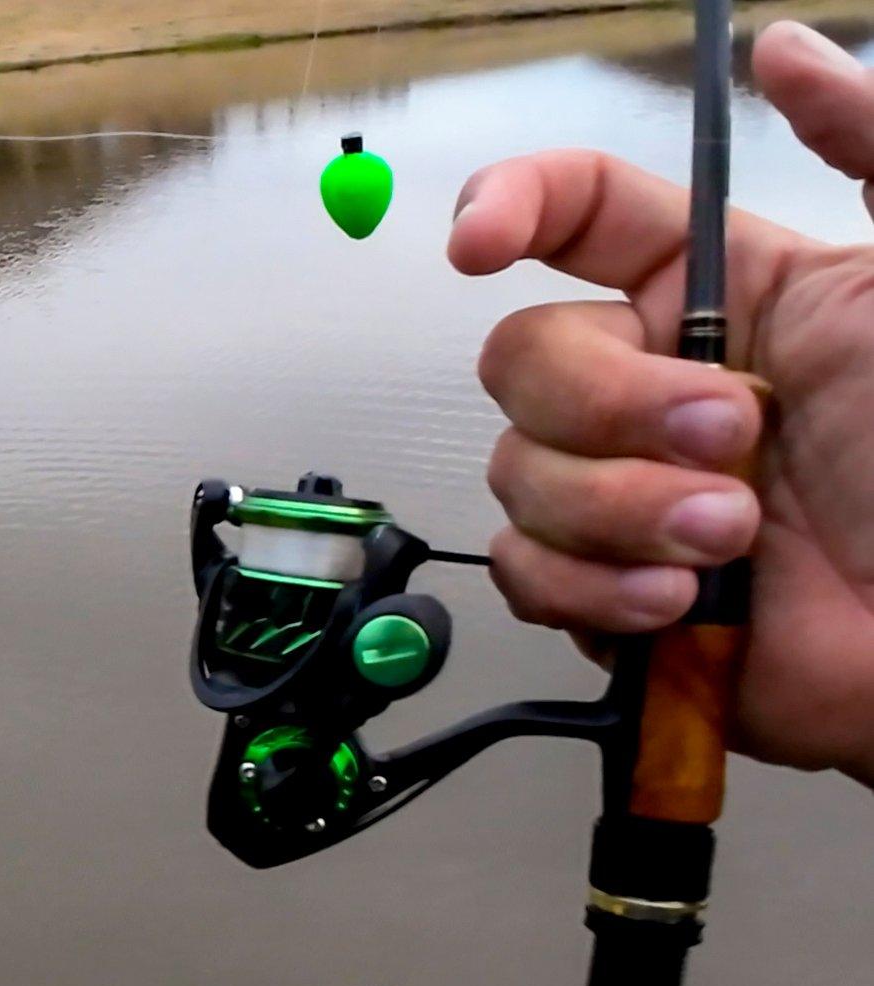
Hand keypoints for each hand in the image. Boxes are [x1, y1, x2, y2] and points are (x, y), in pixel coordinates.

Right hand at [450, 20, 873, 785]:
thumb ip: (869, 143)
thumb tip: (784, 49)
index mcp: (721, 301)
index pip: (576, 217)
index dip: (508, 210)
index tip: (480, 245)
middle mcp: (659, 389)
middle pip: (522, 357)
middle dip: (615, 408)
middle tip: (733, 440)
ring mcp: (627, 494)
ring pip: (518, 472)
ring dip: (625, 510)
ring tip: (734, 539)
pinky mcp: (608, 593)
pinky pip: (525, 573)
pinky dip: (594, 590)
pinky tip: (681, 602)